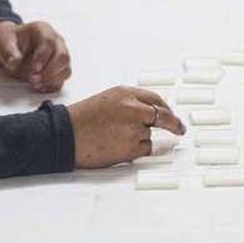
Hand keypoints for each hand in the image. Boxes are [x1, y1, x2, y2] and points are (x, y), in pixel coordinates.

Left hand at [0, 20, 71, 92]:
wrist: (11, 45)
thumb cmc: (11, 41)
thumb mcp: (5, 43)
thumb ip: (9, 52)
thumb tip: (14, 62)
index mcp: (43, 30)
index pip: (49, 42)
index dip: (43, 57)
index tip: (34, 69)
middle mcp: (56, 41)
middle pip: (63, 56)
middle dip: (49, 71)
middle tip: (34, 79)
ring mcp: (59, 54)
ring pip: (65, 69)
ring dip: (52, 80)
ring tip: (35, 85)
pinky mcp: (59, 68)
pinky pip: (62, 78)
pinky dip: (52, 85)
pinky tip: (40, 87)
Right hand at [66, 86, 185, 167]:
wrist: (64, 135)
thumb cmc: (81, 119)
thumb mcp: (107, 99)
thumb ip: (129, 103)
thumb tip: (150, 113)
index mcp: (126, 93)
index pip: (155, 99)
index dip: (166, 108)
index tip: (172, 114)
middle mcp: (133, 108)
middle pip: (163, 115)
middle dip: (173, 123)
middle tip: (179, 129)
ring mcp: (133, 128)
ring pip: (150, 134)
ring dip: (141, 138)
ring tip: (116, 138)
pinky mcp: (131, 147)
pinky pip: (146, 149)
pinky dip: (139, 150)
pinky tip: (121, 147)